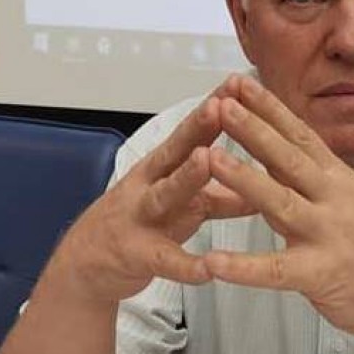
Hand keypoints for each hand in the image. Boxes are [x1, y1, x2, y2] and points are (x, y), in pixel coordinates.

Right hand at [49, 93, 254, 304]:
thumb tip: (266, 183)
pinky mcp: (136, 255)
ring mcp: (140, 218)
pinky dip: (187, 265)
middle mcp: (149, 185)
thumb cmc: (142, 224)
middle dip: (198, 128)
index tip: (238, 84)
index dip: (214, 108)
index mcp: (163, 169)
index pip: (192, 133)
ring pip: (165, 194)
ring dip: (186, 177)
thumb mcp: (183, 205)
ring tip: (208, 159)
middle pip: (175, 152)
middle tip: (221, 106)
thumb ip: (223, 196)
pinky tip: (209, 269)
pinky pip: (165, 259)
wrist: (86, 265)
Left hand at [203, 76, 353, 351]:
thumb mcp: (347, 202)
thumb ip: (307, 182)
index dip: (269, 107)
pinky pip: (276, 270)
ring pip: (281, 203)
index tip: (240, 82)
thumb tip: (268, 158)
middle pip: (288, 158)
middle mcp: (335, 198)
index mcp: (338, 178)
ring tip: (210, 159)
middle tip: (220, 103)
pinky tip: (213, 261)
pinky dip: (243, 267)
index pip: (300, 134)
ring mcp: (330, 235)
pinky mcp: (322, 274)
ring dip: (245, 179)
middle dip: (253, 128)